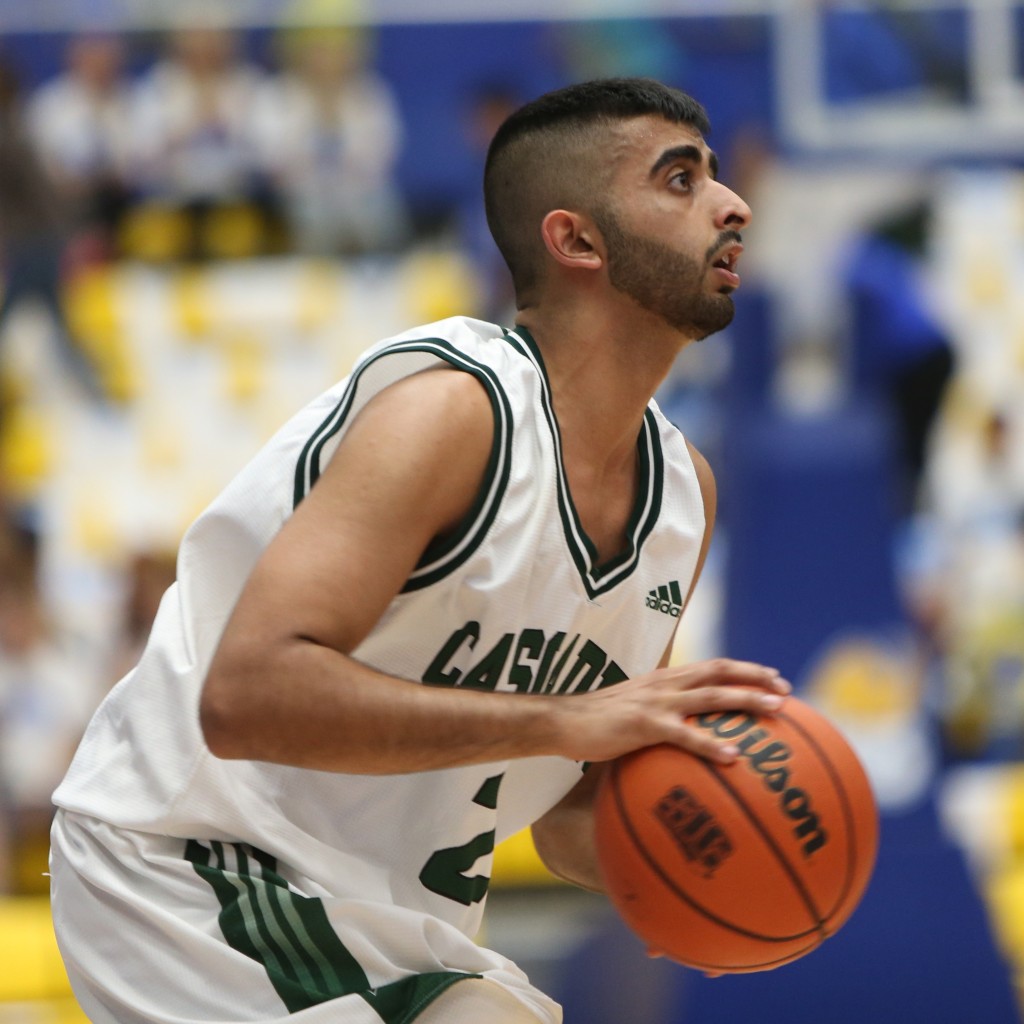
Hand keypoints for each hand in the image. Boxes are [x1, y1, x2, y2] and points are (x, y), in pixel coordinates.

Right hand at [553, 658, 789, 764]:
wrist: (562, 721)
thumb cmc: (596, 723)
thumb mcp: (633, 712)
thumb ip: (660, 719)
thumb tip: (684, 742)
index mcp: (665, 680)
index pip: (712, 667)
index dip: (744, 671)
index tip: (774, 679)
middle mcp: (665, 684)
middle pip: (719, 672)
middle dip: (755, 678)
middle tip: (786, 692)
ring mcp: (656, 702)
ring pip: (710, 696)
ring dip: (746, 700)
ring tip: (775, 711)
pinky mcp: (644, 723)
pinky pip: (684, 734)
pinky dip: (710, 744)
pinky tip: (732, 757)